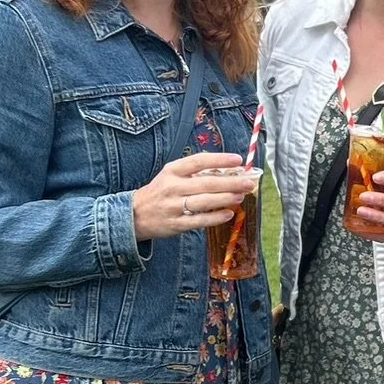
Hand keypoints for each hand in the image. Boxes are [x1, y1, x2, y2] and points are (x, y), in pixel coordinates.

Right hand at [132, 152, 258, 241]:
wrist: (135, 214)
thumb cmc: (161, 192)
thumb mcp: (171, 175)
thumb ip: (195, 172)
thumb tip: (228, 171)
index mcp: (172, 170)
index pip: (198, 161)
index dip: (220, 159)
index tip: (238, 160)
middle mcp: (173, 187)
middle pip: (206, 183)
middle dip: (231, 182)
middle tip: (249, 182)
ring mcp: (174, 206)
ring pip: (204, 201)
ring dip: (226, 199)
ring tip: (241, 196)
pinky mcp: (176, 224)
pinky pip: (199, 220)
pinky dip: (215, 217)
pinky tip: (229, 213)